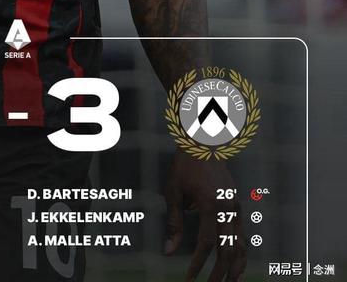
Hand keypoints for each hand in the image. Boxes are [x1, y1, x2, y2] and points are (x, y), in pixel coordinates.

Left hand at [164, 150, 246, 281]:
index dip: (198, 264)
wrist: (204, 141)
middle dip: (218, 273)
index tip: (189, 278)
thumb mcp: (174, 191)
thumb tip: (168, 252)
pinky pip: (242, 234)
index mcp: (210, 203)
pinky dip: (239, 252)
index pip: (206, 243)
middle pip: (227, 249)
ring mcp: (235, 206)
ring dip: (234, 268)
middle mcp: (227, 207)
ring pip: (240, 245)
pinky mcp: (237, 205)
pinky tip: (234, 266)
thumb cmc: (184, 165)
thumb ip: (174, 223)